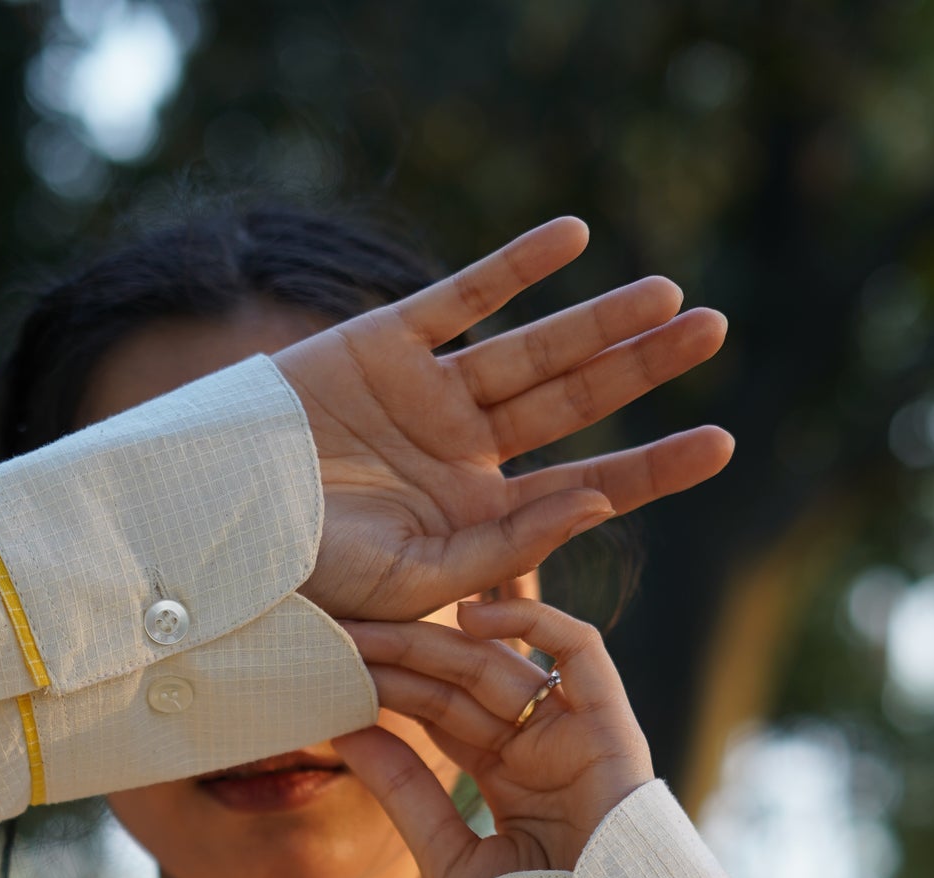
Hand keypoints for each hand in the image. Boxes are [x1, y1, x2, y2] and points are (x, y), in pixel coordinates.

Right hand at [275, 216, 732, 622]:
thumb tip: (597, 501)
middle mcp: (462, 452)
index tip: (722, 444)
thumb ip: (506, 546)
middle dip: (644, 367)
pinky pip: (460, 298)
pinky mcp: (382, 345)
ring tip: (668, 292)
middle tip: (715, 331)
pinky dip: (514, 267)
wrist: (210, 534)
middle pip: (573, 401)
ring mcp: (425, 396)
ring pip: (530, 349)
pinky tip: (574, 238)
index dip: (654, 465)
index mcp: (478, 517)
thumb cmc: (305, 583)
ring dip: (598, 318)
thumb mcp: (416, 581)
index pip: (586, 487)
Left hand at [337, 596, 652, 877]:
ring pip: (503, 665)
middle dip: (401, 657)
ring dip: (439, 641)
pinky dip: (535, 620)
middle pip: (461, 685)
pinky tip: (470, 615)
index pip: (439, 715)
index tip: (329, 665)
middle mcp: (540, 748)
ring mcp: (575, 735)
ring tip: (376, 626)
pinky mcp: (611, 727)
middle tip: (340, 631)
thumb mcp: (449, 855)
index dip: (387, 687)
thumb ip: (405, 794)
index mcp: (505, 778)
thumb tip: (345, 731)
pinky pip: (582, 653)